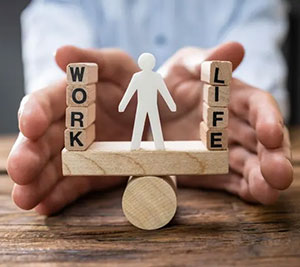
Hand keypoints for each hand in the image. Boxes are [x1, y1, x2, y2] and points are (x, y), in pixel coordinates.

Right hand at [7, 46, 139, 214]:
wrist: (160, 117)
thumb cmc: (139, 87)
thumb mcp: (121, 68)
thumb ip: (93, 59)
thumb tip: (60, 53)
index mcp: (72, 98)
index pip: (46, 103)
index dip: (34, 113)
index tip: (30, 125)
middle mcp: (70, 127)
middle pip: (42, 141)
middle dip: (29, 155)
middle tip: (20, 170)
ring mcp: (80, 154)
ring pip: (52, 167)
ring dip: (37, 182)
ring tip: (25, 198)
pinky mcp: (91, 174)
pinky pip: (73, 186)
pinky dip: (59, 196)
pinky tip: (45, 206)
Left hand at [158, 42, 292, 204]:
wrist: (143, 115)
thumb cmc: (164, 85)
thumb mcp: (180, 68)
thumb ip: (205, 60)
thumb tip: (236, 48)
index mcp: (232, 98)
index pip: (258, 107)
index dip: (269, 119)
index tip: (271, 134)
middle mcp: (234, 126)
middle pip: (262, 141)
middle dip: (274, 157)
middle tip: (279, 173)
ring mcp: (225, 152)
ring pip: (252, 165)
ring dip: (263, 178)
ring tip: (269, 191)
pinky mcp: (214, 172)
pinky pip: (234, 182)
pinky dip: (246, 189)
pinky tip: (256, 196)